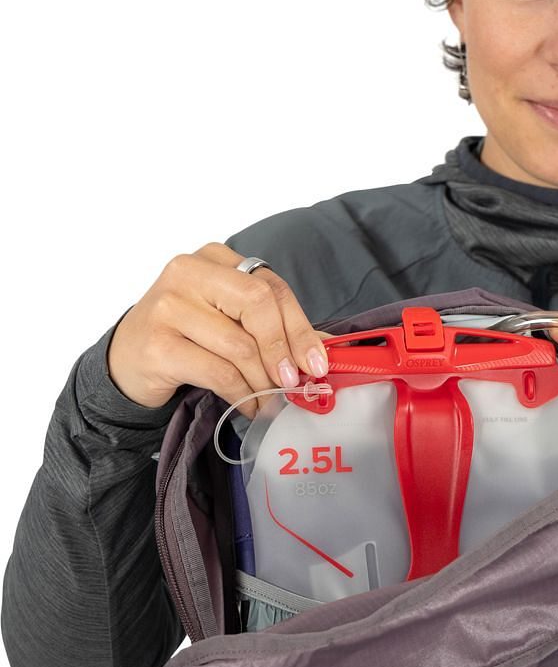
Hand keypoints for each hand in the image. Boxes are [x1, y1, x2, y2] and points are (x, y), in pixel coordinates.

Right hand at [107, 243, 331, 418]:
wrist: (126, 363)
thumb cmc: (187, 338)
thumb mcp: (229, 321)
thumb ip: (270, 326)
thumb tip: (322, 351)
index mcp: (213, 258)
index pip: (270, 287)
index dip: (300, 327)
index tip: (317, 363)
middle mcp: (187, 272)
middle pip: (257, 305)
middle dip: (283, 349)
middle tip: (293, 383)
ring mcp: (167, 306)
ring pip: (239, 345)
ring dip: (263, 382)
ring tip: (270, 401)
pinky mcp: (157, 345)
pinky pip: (218, 373)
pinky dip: (242, 395)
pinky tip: (250, 407)